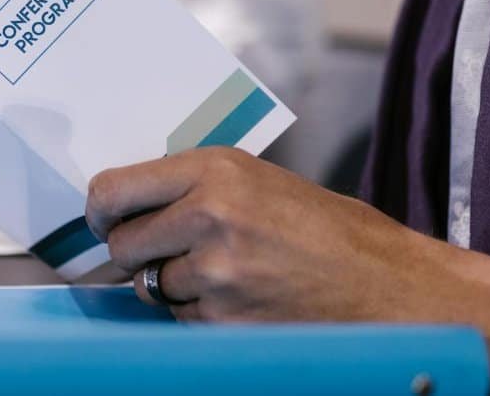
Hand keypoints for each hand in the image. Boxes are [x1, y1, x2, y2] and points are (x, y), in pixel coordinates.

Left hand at [86, 147, 489, 364]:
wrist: (390, 285)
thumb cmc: (328, 229)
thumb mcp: (259, 181)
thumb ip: (194, 187)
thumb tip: (132, 204)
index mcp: (214, 169)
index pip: (113, 188)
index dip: (98, 212)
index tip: (101, 222)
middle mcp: (208, 214)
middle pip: (122, 245)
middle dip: (133, 255)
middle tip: (159, 254)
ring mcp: (216, 271)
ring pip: (152, 286)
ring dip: (174, 287)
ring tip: (226, 275)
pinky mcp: (226, 319)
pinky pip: (183, 320)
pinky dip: (201, 316)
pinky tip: (243, 300)